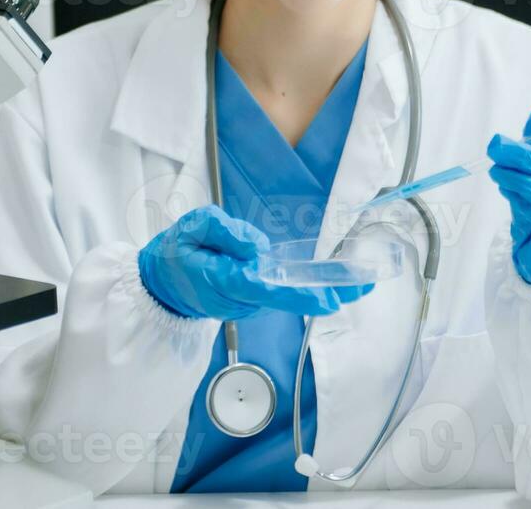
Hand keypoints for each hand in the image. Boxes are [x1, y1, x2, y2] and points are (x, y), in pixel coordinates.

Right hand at [137, 205, 372, 320]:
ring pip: (285, 292)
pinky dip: (304, 285)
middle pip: (286, 295)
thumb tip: (256, 247)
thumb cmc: (177, 252)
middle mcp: (240, 299)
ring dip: (316, 284)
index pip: (265, 288)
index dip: (298, 294)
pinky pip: (281, 291)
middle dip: (326, 289)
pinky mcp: (253, 302)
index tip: (329, 298)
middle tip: (368, 283)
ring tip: (356, 275)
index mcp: (223, 280)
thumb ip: (224, 233)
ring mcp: (248, 304)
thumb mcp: (193, 227)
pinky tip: (328, 278)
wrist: (162, 284)